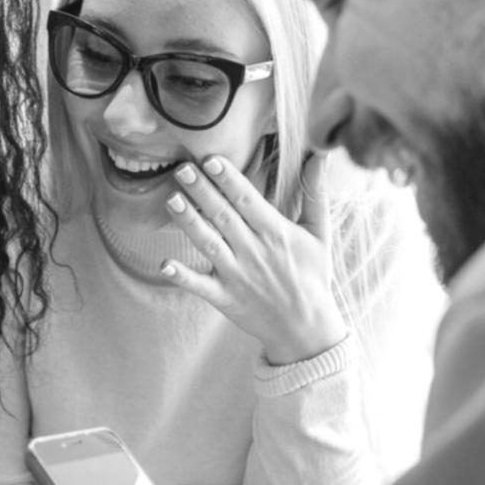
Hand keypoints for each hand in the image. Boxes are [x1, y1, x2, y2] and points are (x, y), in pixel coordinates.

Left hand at [164, 153, 345, 364]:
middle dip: (202, 192)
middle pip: (223, 216)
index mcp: (275, 233)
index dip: (229, 180)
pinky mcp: (225, 298)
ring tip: (171, 200)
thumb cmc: (313, 276)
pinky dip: (182, 276)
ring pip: (209, 243)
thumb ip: (316, 194)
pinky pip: (200, 286)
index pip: (248, 200)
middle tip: (182, 169)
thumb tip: (320, 156)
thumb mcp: (320, 233)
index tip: (211, 160)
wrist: (307, 328)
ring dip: (189, 222)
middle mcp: (253, 251)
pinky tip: (164, 264)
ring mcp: (237, 275)